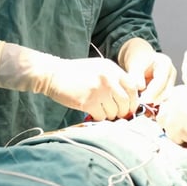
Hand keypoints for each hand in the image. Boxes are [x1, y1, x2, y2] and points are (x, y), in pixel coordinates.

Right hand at [0, 41, 137, 119]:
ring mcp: (98, 90)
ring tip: (101, 111)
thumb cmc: (76, 73)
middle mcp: (107, 78)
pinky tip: (92, 112)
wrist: (53, 73)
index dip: (133, 100)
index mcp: (112, 69)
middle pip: (125, 102)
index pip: (132, 87)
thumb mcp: (98, 68)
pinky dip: (98, 117)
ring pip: (114, 112)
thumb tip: (128, 97)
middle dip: (123, 111)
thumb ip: (113, 78)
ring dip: (109, 115)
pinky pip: (101, 116)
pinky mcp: (88, 102)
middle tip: (117, 114)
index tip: (129, 107)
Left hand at [118, 38, 176, 103]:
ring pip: (166, 97)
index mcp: (165, 63)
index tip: (142, 100)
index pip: (161, 81)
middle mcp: (172, 72)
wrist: (140, 58)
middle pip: (166, 90)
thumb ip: (136, 76)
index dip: (151, 92)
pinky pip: (163, 98)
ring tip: (142, 106)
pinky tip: (146, 106)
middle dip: (153, 99)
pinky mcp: (168, 88)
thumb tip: (140, 87)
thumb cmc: (138, 60)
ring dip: (154, 102)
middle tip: (141, 106)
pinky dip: (154, 102)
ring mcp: (171, 81)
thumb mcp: (135, 65)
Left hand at [156, 84, 186, 154]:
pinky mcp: (174, 130)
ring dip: (171, 127)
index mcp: (181, 90)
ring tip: (185, 130)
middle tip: (179, 122)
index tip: (179, 113)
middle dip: (169, 116)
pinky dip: (179, 138)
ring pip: (163, 122)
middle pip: (163, 109)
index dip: (174, 107)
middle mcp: (173, 100)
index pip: (169, 97)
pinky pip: (171, 136)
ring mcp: (172, 115)